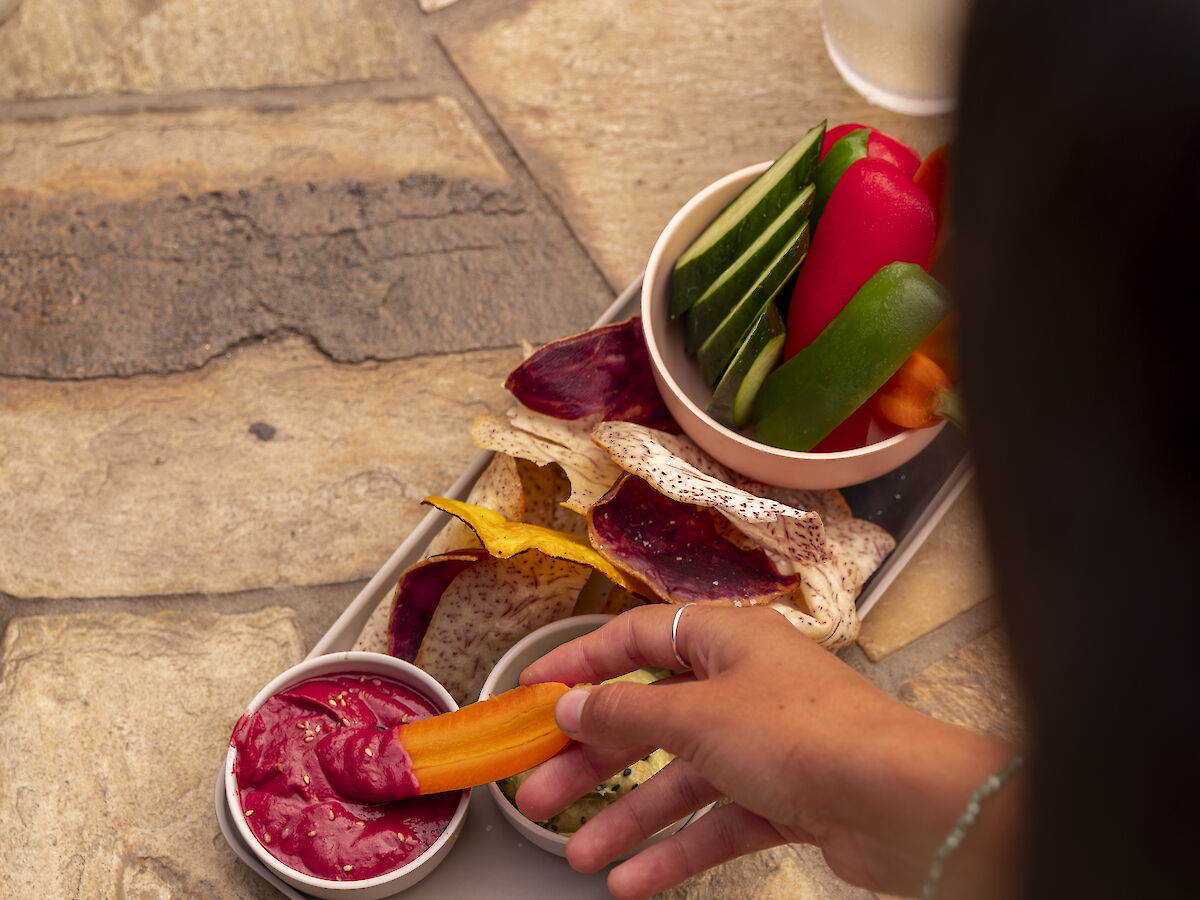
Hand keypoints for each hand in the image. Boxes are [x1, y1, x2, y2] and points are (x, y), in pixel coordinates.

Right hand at [517, 604, 1020, 899]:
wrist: (898, 800)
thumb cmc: (803, 732)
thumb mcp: (697, 715)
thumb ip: (627, 712)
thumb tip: (574, 705)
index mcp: (725, 640)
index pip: (637, 639)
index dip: (581, 663)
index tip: (533, 692)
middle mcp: (742, 685)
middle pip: (651, 717)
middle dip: (594, 759)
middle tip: (540, 793)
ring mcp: (764, 744)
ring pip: (679, 777)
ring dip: (628, 817)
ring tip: (578, 853)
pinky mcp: (783, 797)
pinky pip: (715, 820)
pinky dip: (675, 849)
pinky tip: (634, 880)